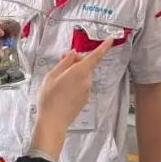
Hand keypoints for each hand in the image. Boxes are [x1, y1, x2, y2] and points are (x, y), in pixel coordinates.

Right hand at [31, 39, 113, 156]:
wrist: (53, 121)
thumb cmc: (49, 97)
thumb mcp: (52, 75)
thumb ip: (64, 62)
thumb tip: (73, 54)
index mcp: (80, 72)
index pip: (95, 56)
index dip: (103, 47)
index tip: (110, 40)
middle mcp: (87, 80)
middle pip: (85, 65)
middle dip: (75, 62)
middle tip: (60, 62)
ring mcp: (87, 91)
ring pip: (82, 76)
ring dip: (73, 74)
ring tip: (57, 81)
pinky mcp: (84, 99)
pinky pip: (81, 86)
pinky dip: (74, 84)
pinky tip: (62, 90)